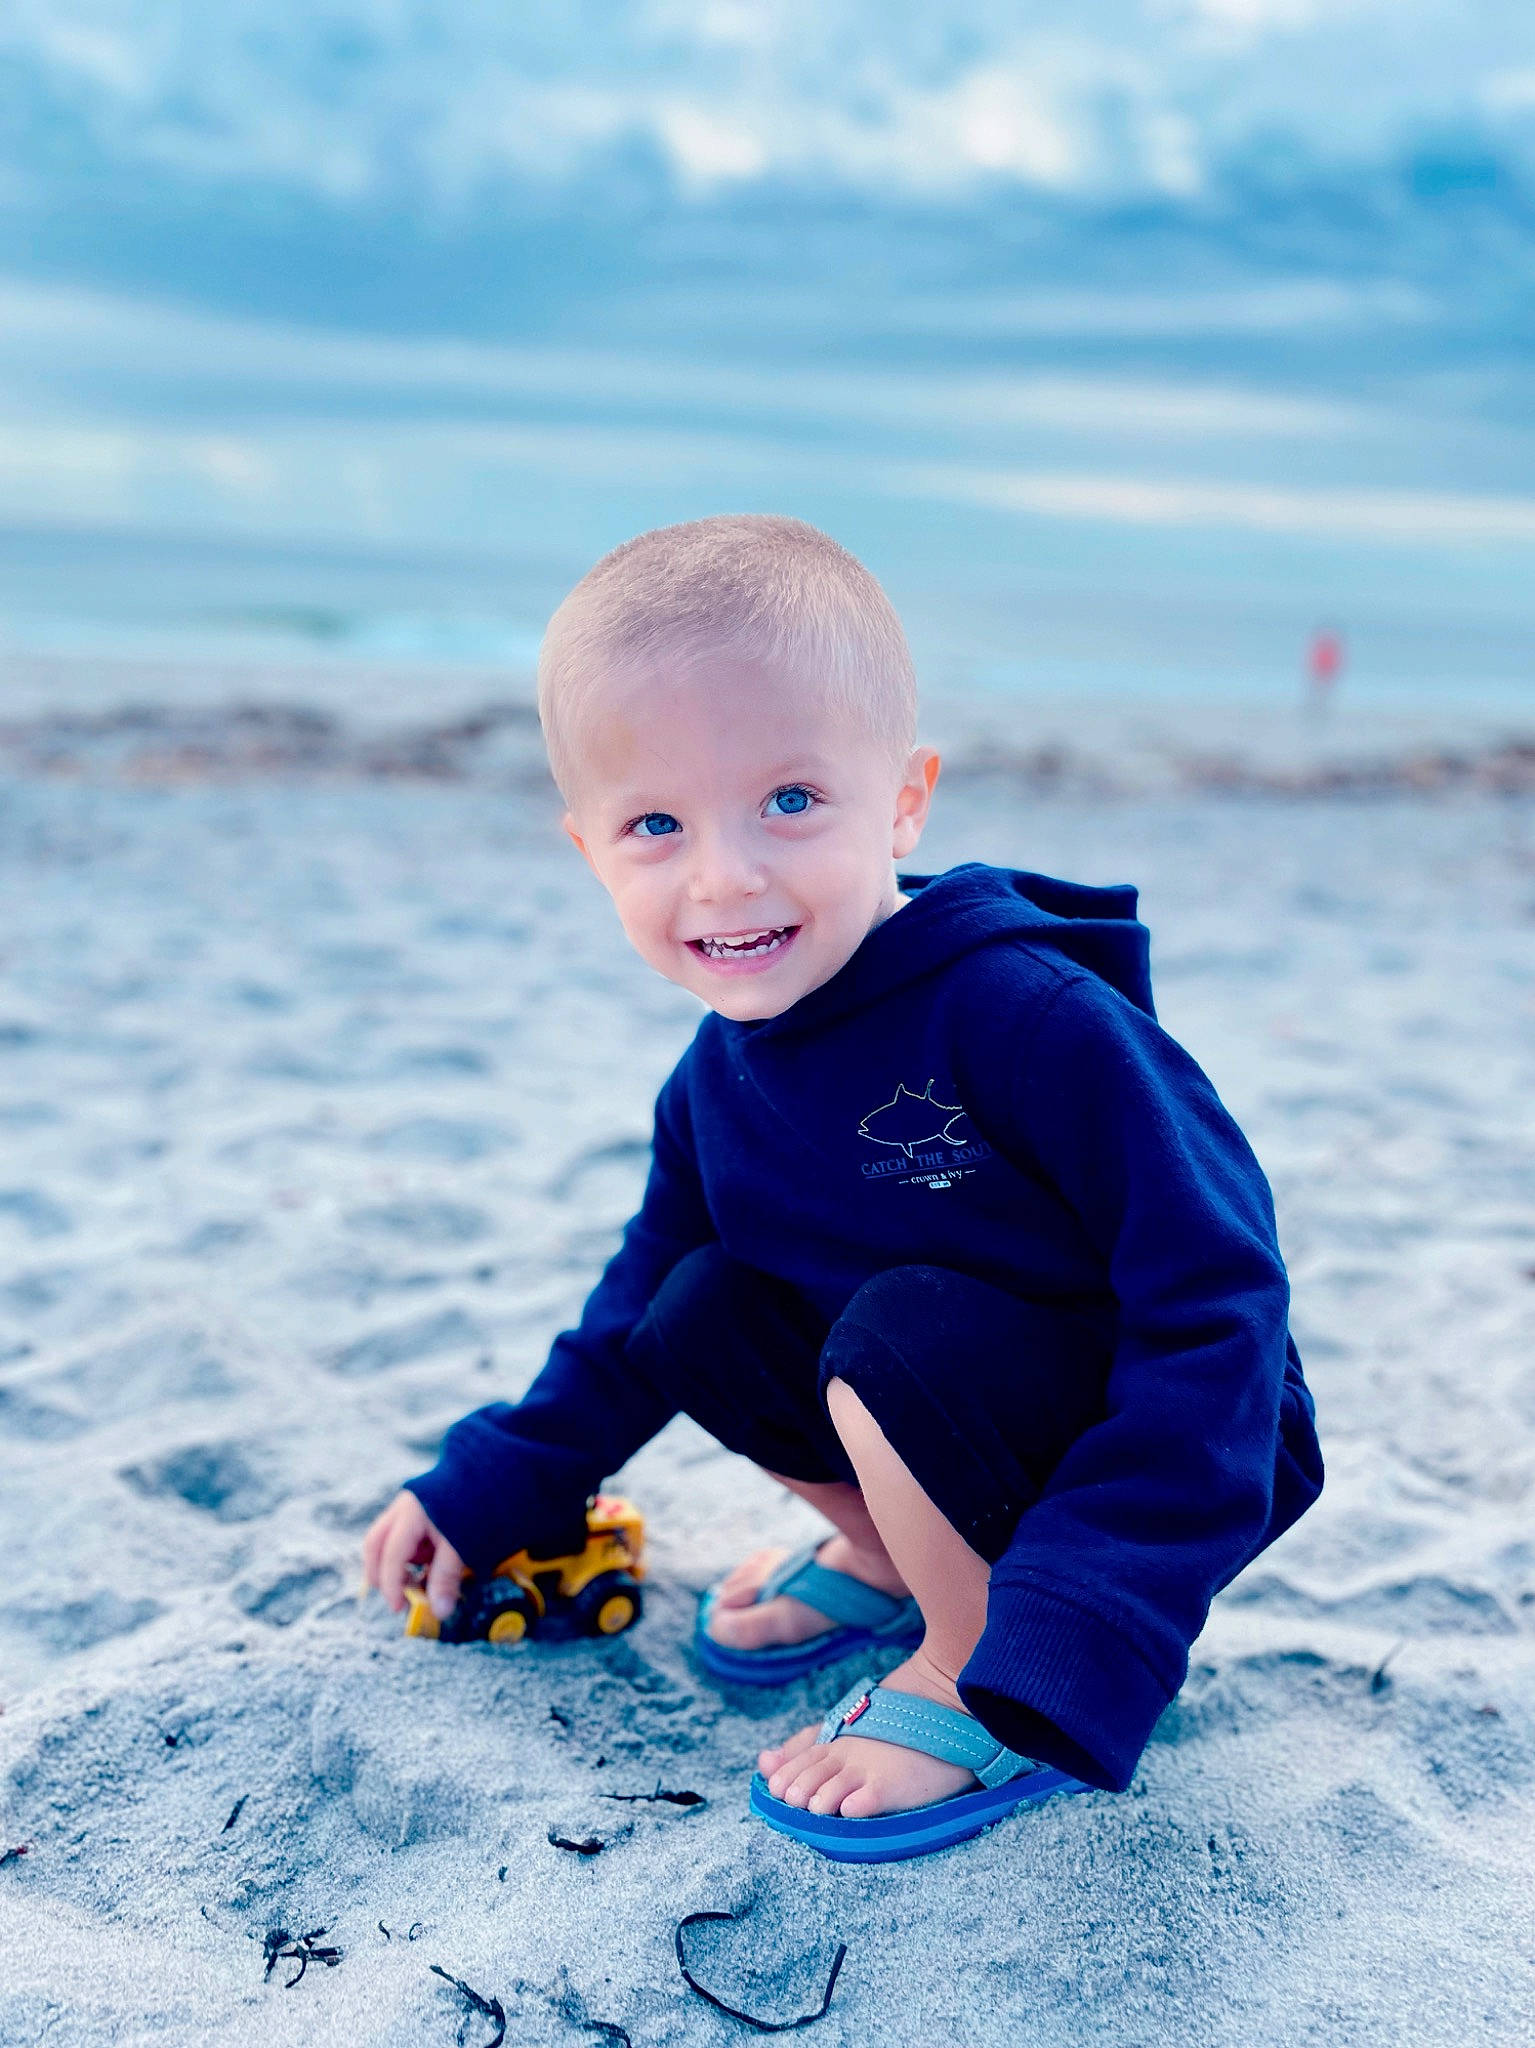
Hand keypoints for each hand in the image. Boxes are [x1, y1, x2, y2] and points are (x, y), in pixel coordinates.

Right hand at [361, 1490, 465, 1619]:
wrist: (494, 1473)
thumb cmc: (476, 1507)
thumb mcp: (461, 1545)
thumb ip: (446, 1577)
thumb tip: (439, 1612)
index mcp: (410, 1514)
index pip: (390, 1555)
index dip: (391, 1585)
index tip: (399, 1608)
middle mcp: (403, 1508)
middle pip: (375, 1545)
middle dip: (381, 1574)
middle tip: (396, 1598)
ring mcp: (410, 1508)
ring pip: (389, 1541)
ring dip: (398, 1566)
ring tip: (419, 1584)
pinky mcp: (420, 1511)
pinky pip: (406, 1538)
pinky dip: (412, 1557)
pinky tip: (430, 1567)